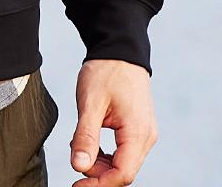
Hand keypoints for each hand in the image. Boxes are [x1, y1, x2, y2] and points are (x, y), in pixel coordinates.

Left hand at [67, 59, 158, 185]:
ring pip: (123, 164)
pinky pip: (123, 152)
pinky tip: (90, 143)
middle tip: (75, 160)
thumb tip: (79, 167)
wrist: (120, 49)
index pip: (122, 174)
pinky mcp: (138, 129)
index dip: (98, 184)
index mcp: (137, 133)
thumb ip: (86, 136)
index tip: (76, 185)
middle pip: (123, 172)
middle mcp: (146, 137)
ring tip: (80, 146)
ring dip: (100, 164)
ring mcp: (144, 133)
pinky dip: (106, 154)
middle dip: (97, 174)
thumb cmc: (106, 71)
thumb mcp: (90, 103)